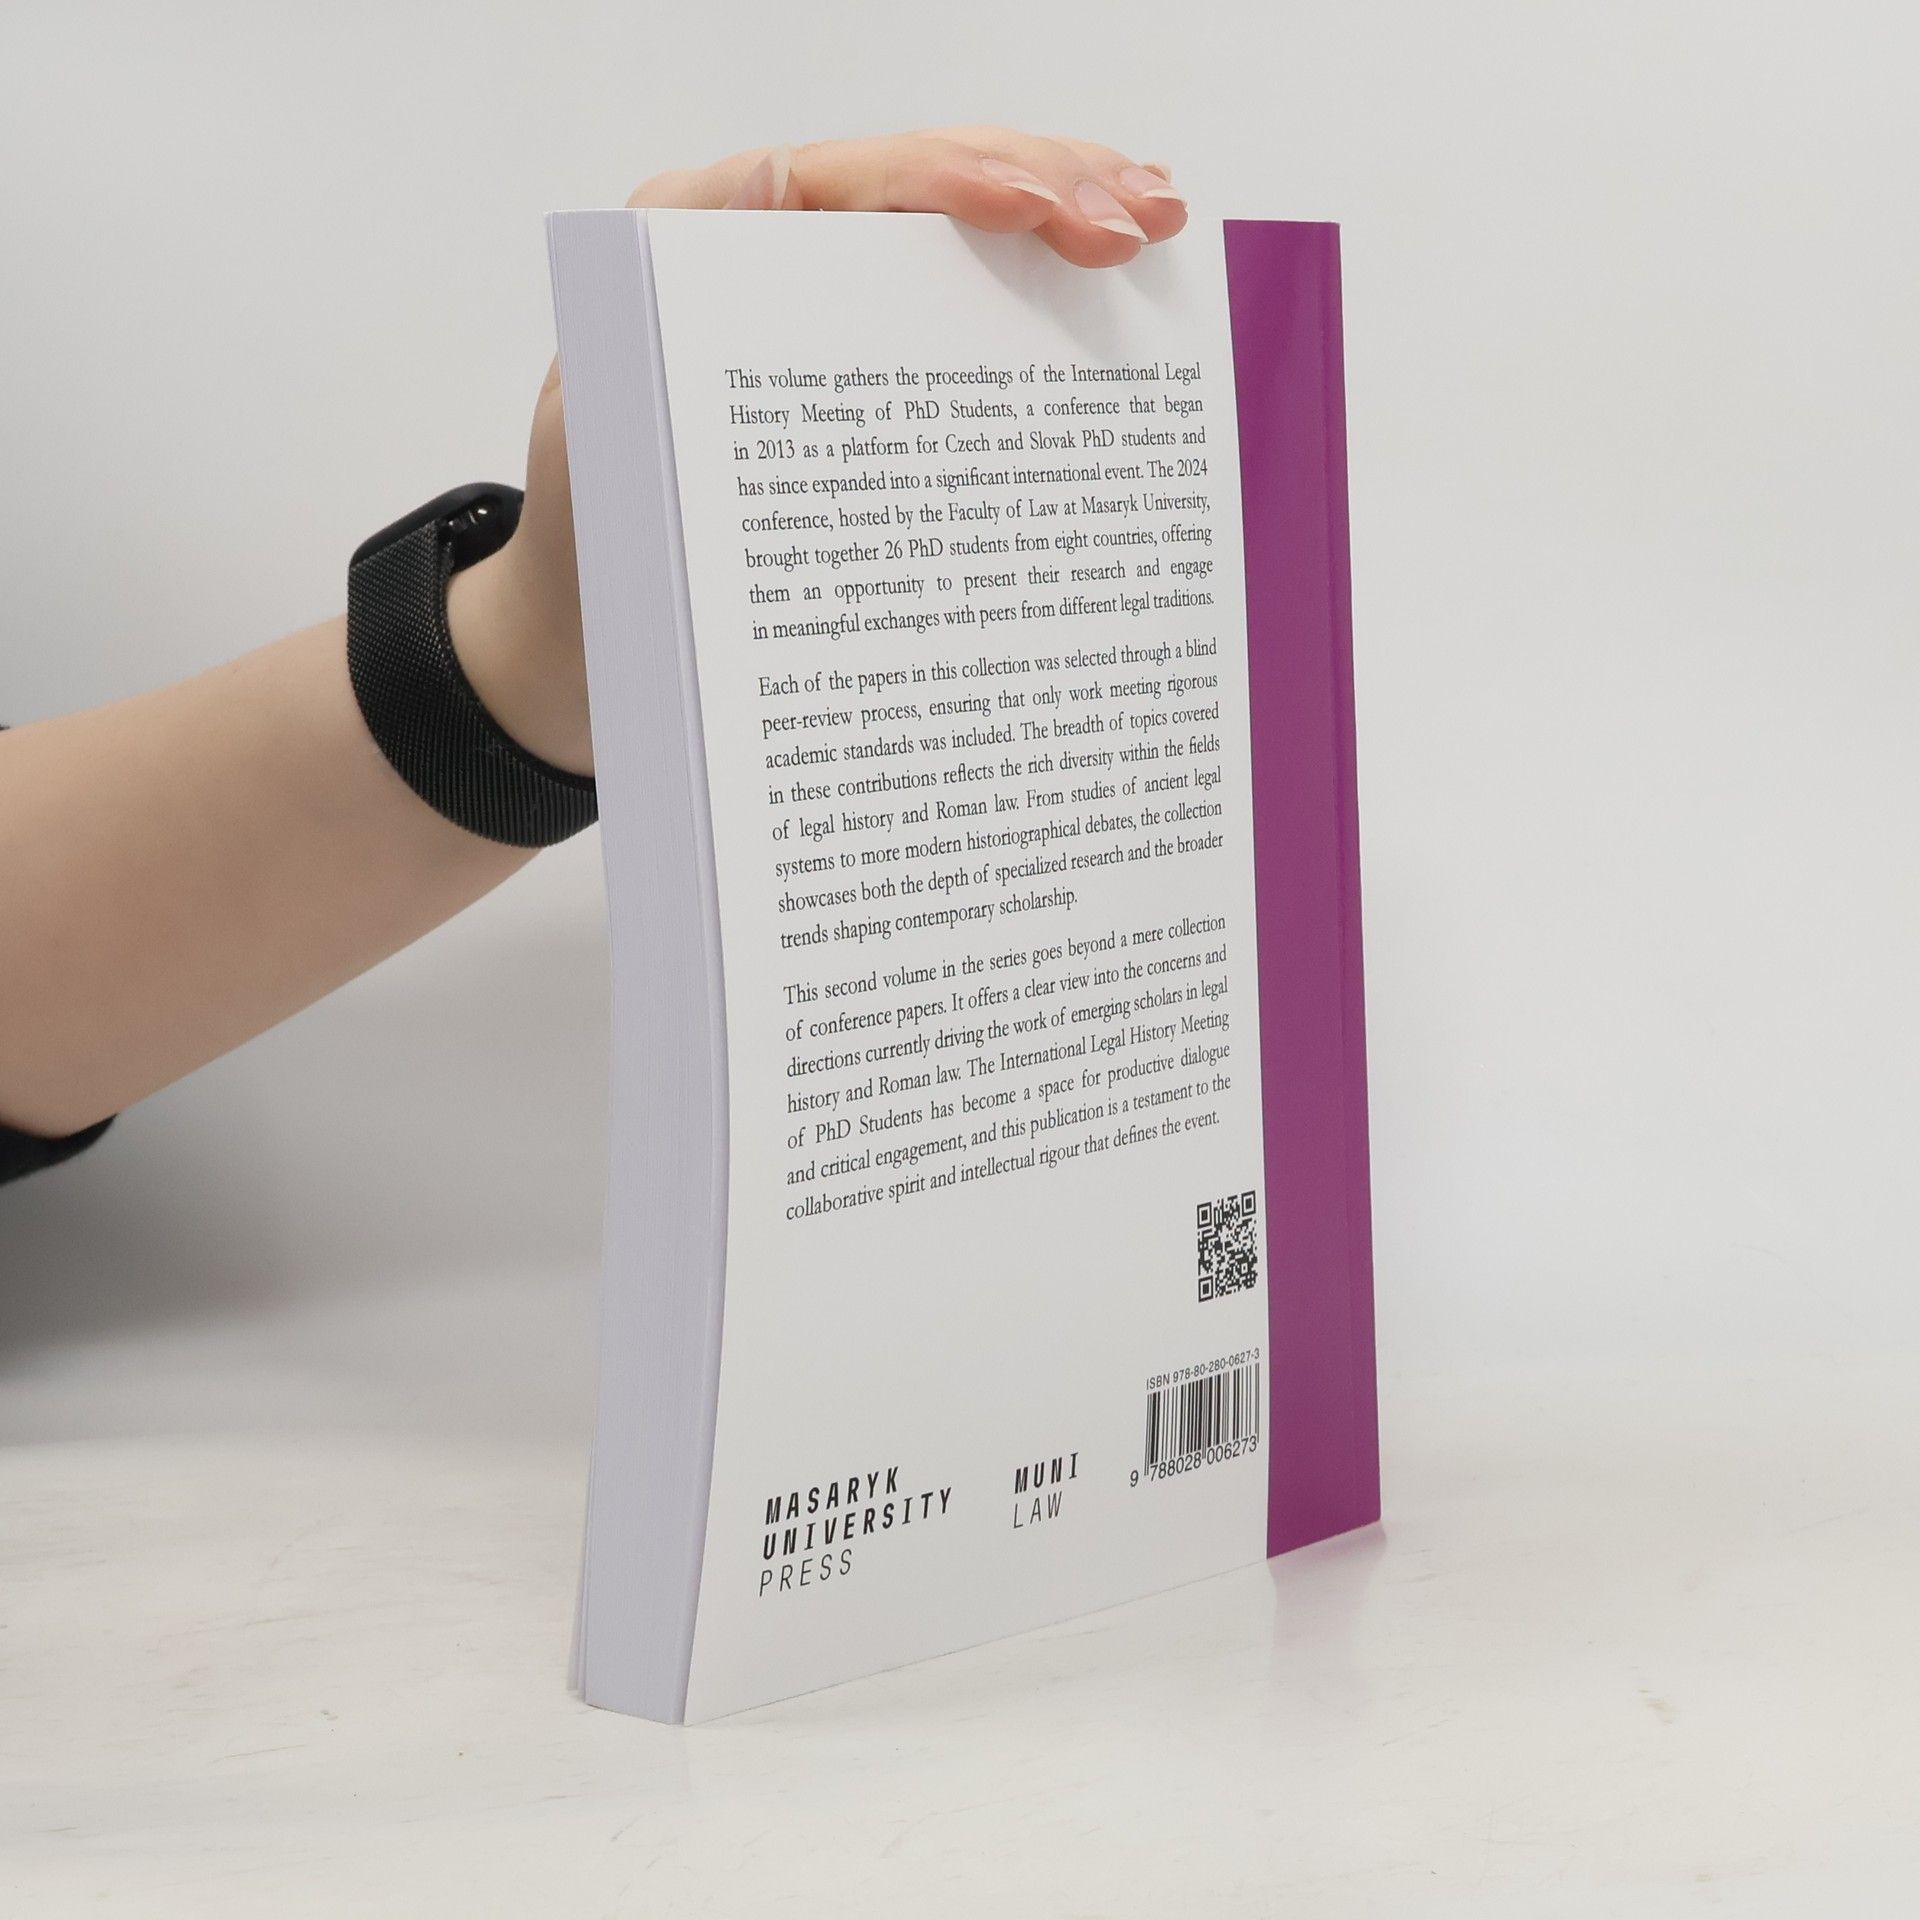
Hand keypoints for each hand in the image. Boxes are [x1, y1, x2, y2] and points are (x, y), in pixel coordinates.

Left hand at [449, 129, 1184, 778]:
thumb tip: (763, 340)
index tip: (1039, 213)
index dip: (947, 180)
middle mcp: (754, 257)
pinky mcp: (856, 363)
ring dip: (1062, 210)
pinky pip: (952, 302)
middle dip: (1040, 185)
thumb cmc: (593, 561)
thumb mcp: (608, 465)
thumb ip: (660, 382)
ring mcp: (815, 306)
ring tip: (1155, 221)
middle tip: (1142, 226)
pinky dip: (1036, 283)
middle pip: (915, 183)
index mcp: (684, 250)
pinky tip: (1115, 270)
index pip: (836, 180)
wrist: (591, 643)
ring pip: (950, 230)